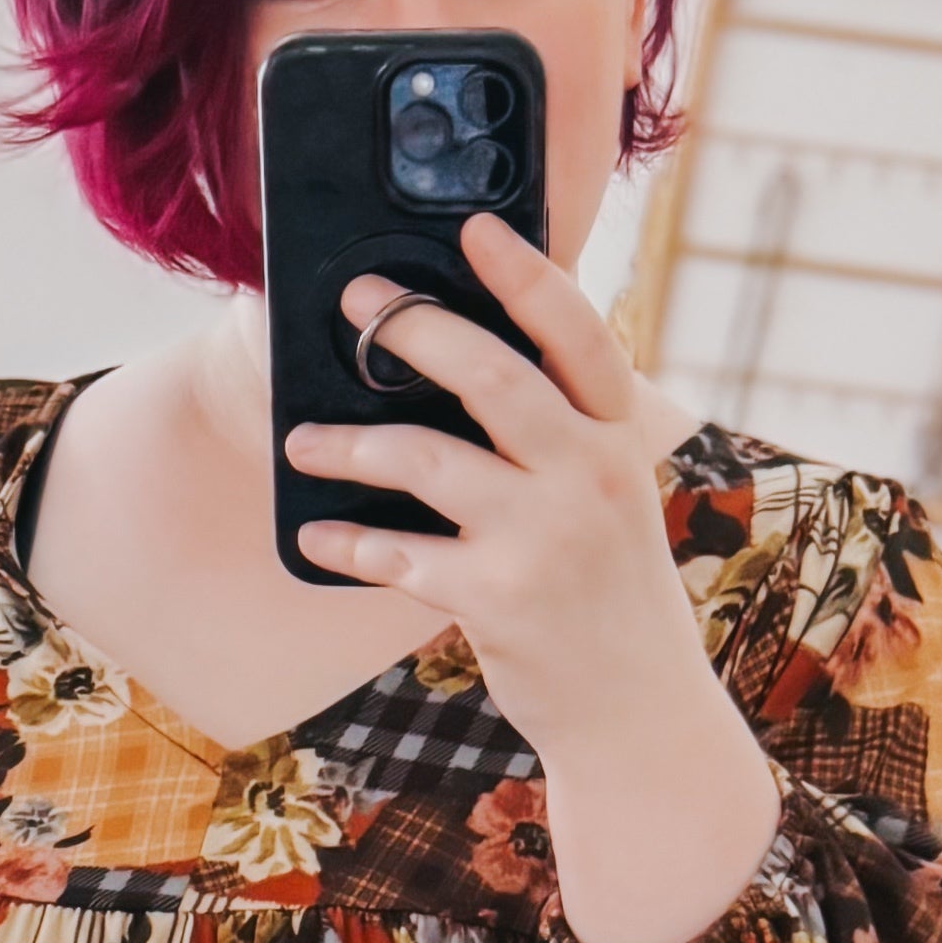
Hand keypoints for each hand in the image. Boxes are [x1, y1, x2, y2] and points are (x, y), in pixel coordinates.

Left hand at [283, 214, 780, 942]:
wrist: (639, 714)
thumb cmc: (608, 598)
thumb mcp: (610, 503)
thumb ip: (560, 440)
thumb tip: (457, 378)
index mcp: (620, 441)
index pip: (578, 335)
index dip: (526, 274)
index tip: (474, 228)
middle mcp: (590, 477)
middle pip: (493, 377)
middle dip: (415, 330)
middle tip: (358, 301)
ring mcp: (545, 539)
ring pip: (428, 461)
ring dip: (351, 446)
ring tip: (301, 441)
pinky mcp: (498, 600)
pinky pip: (402, 555)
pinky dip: (349, 545)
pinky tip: (316, 537)